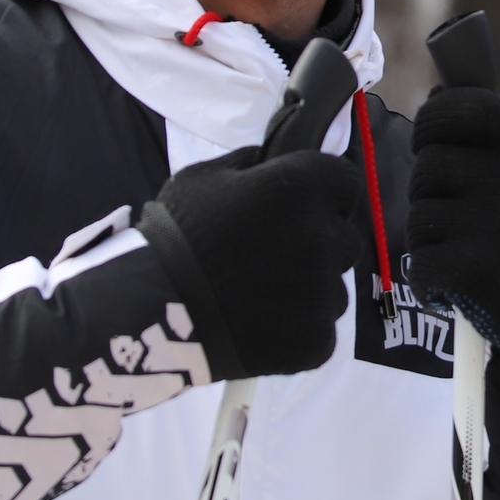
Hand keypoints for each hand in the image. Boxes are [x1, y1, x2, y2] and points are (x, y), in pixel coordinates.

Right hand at [138, 134, 359, 380]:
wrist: (153, 311)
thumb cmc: (176, 236)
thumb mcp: (205, 178)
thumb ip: (251, 164)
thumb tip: (272, 160)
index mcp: (302, 189)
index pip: (346, 182)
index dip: (326, 192)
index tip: (304, 205)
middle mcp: (324, 236)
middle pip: (344, 236)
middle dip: (319, 242)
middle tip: (274, 256)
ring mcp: (324, 291)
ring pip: (334, 285)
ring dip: (310, 286)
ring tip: (261, 294)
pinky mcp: (318, 338)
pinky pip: (321, 325)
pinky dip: (299, 325)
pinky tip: (262, 321)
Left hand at [406, 87, 499, 375]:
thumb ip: (497, 140)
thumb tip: (437, 94)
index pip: (463, 105)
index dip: (432, 121)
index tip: (431, 144)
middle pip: (429, 161)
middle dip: (427, 191)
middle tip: (455, 218)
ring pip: (418, 212)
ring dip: (427, 239)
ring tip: (461, 254)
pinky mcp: (480, 268)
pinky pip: (418, 260)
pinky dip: (426, 279)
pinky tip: (453, 287)